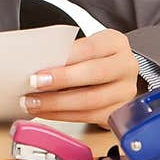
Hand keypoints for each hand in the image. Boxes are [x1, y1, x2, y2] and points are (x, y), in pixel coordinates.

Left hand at [20, 28, 139, 128]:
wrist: (113, 75)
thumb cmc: (92, 58)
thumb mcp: (84, 46)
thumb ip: (65, 52)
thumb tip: (36, 63)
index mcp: (115, 43)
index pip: (90, 48)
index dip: (65, 58)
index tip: (41, 65)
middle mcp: (126, 67)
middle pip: (94, 74)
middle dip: (61, 80)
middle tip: (34, 83)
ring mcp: (125, 92)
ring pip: (90, 100)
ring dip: (57, 103)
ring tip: (33, 101)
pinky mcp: (117, 113)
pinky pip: (88, 117)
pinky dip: (62, 115)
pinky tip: (45, 111)